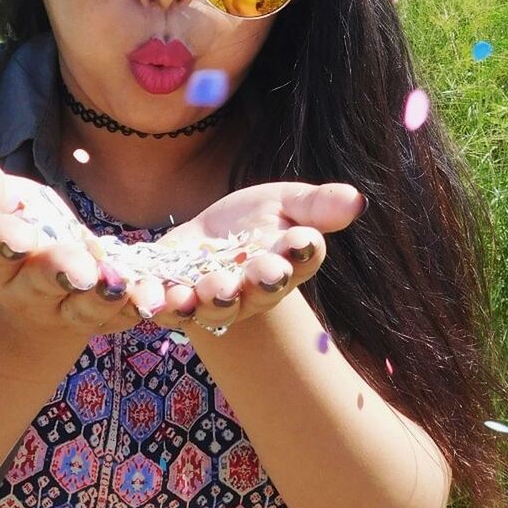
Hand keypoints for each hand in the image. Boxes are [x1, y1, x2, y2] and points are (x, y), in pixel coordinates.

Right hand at [0, 156, 151, 340]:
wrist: (41, 293)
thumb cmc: (22, 231)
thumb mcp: (3, 205)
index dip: (5, 242)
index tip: (20, 238)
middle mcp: (28, 291)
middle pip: (41, 283)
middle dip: (60, 273)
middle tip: (80, 269)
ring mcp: (68, 310)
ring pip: (84, 308)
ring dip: (104, 297)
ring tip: (120, 284)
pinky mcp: (106, 320)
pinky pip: (127, 316)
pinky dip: (144, 307)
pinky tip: (160, 297)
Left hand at [148, 180, 366, 335]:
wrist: (209, 239)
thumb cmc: (256, 222)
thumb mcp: (286, 202)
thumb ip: (318, 205)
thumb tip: (357, 200)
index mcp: (286, 263)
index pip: (300, 260)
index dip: (302, 252)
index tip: (303, 238)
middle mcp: (252, 291)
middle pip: (259, 292)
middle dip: (259, 284)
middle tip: (262, 273)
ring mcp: (211, 300)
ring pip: (214, 307)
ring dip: (211, 300)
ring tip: (208, 290)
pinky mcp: (172, 298)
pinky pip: (166, 307)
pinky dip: (158, 304)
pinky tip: (150, 297)